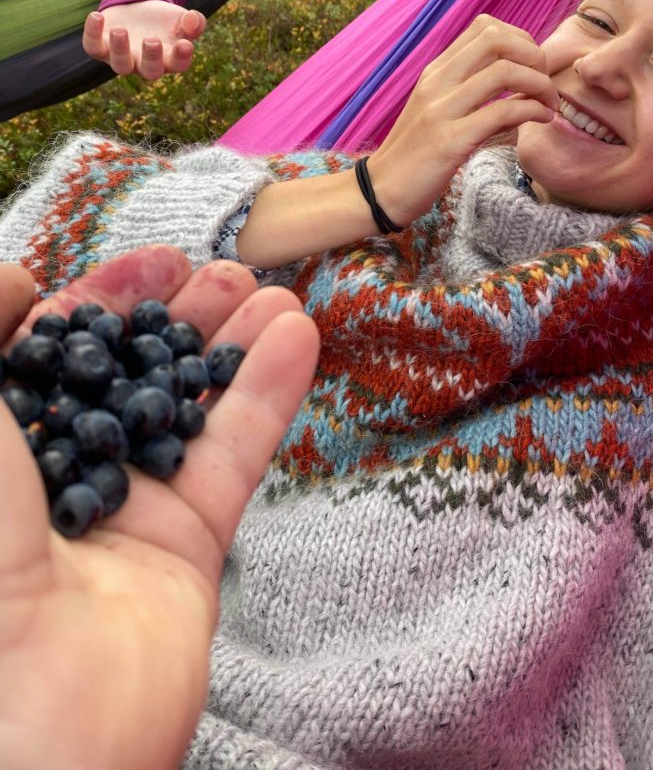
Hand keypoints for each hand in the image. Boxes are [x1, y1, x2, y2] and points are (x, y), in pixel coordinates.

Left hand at [0, 248, 318, 769]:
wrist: (17, 716)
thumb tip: (23, 280)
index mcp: (4, 449)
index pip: (54, 353)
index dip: (102, 300)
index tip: (147, 262)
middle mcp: (58, 476)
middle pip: (129, 375)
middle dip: (176, 315)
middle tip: (222, 270)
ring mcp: (124, 512)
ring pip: (188, 410)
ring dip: (231, 344)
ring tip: (270, 290)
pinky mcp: (186, 549)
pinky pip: (233, 457)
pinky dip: (268, 393)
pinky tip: (297, 334)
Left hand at [82, 1, 206, 79]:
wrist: (136, 10)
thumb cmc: (163, 20)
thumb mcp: (181, 18)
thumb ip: (193, 21)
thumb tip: (193, 20)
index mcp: (168, 60)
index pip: (177, 65)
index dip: (181, 57)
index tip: (185, 43)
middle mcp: (144, 65)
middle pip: (149, 72)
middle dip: (151, 58)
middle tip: (152, 40)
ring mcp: (121, 58)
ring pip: (120, 65)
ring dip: (119, 49)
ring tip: (120, 29)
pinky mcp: (100, 47)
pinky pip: (92, 47)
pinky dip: (92, 33)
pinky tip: (97, 16)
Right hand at [367, 15, 559, 226]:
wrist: (381, 190)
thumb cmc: (414, 154)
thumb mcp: (435, 110)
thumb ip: (465, 89)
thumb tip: (513, 79)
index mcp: (435, 72)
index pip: (485, 27)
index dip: (521, 39)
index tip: (533, 66)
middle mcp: (437, 82)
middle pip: (497, 39)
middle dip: (534, 55)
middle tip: (545, 82)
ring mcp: (442, 110)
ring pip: (505, 72)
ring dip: (540, 84)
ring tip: (549, 104)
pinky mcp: (450, 141)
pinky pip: (502, 112)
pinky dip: (533, 111)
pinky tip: (541, 120)